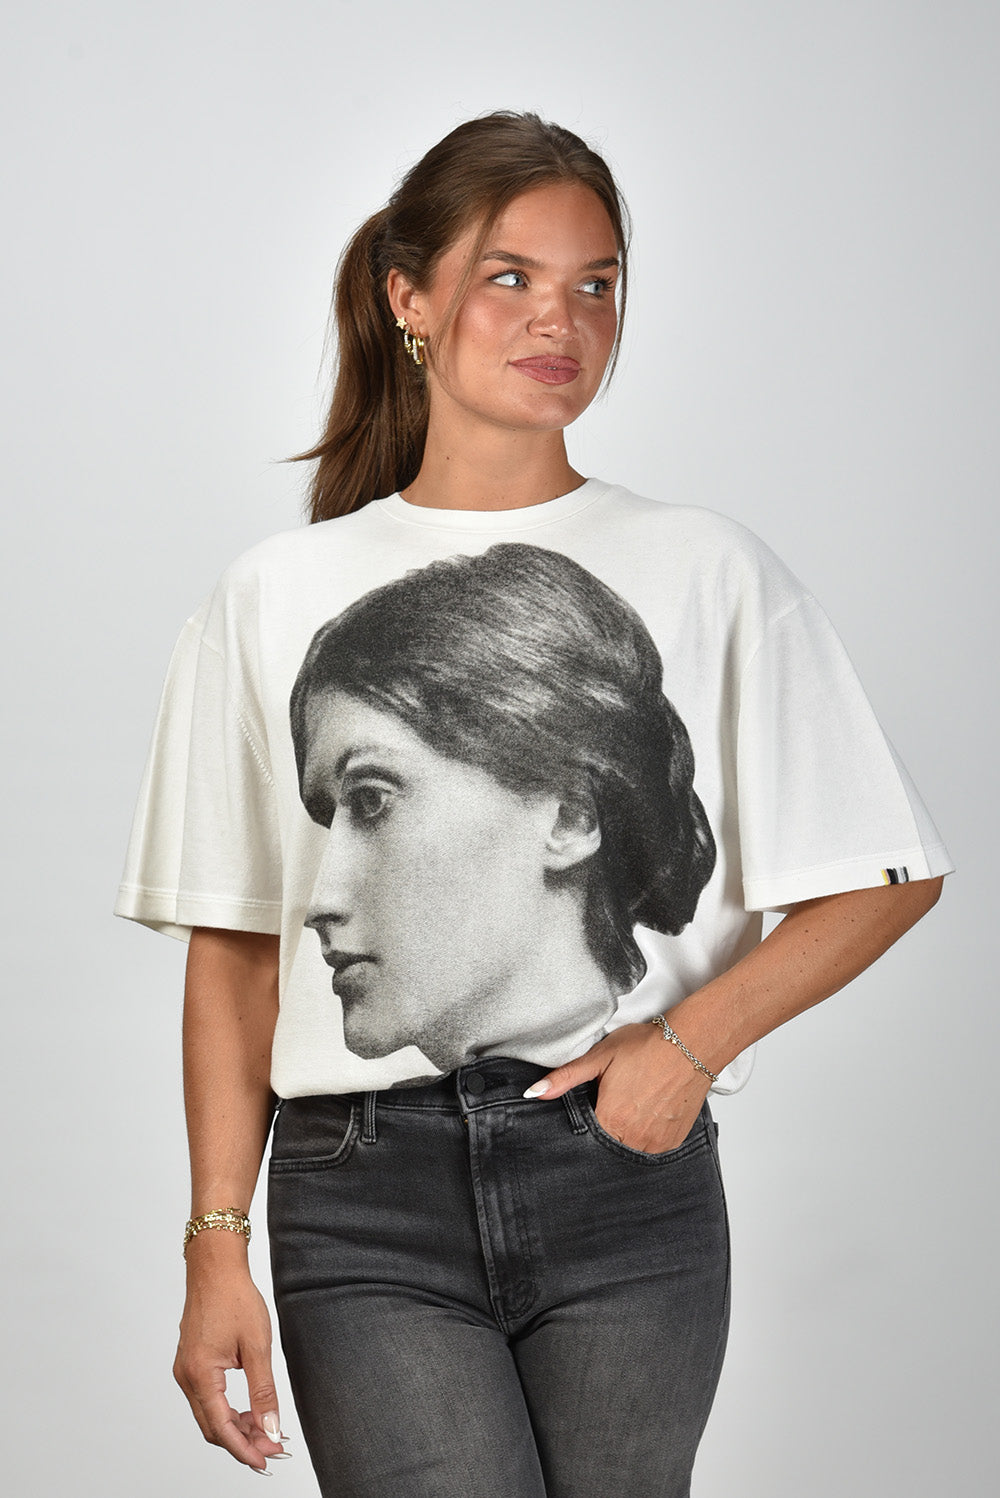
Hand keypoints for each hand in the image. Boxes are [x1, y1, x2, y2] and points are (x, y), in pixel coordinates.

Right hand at [173, 1248, 287, 1473]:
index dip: (244, 1449)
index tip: (265, 1461)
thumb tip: (271, 1427)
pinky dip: (226, 1411)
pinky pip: (206, 1399)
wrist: (214, 1267)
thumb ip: (263, 1390)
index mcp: (200, 1374)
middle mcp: (186, 1376)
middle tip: (272, 1447)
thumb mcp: (257, 1345)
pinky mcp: (190, 1364)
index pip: (221, 1428)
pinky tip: (247, 1411)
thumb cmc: (235, 1297)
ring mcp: (185, 1370)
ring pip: (208, 1415)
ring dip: (234, 1428)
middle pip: (212, 1427)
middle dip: (242, 1442)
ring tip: (264, 1431)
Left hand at [527, 1021, 711, 1153]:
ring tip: (635, 1100)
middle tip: (618, 1096)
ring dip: (628, 1129)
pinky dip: (648, 1131)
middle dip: (608, 1123)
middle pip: (609, 1141)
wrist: (691, 1044)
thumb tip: (534, 1092)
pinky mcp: (673, 1141)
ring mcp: (656, 1143)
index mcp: (612, 1121)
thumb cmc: (646, 1047)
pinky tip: (651, 1107)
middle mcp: (634, 1138)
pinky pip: (653, 1145)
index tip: (596, 1101)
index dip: (589, 1117)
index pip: (587, 1135)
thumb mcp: (599, 1057)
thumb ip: (565, 1078)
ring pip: (631, 1146)